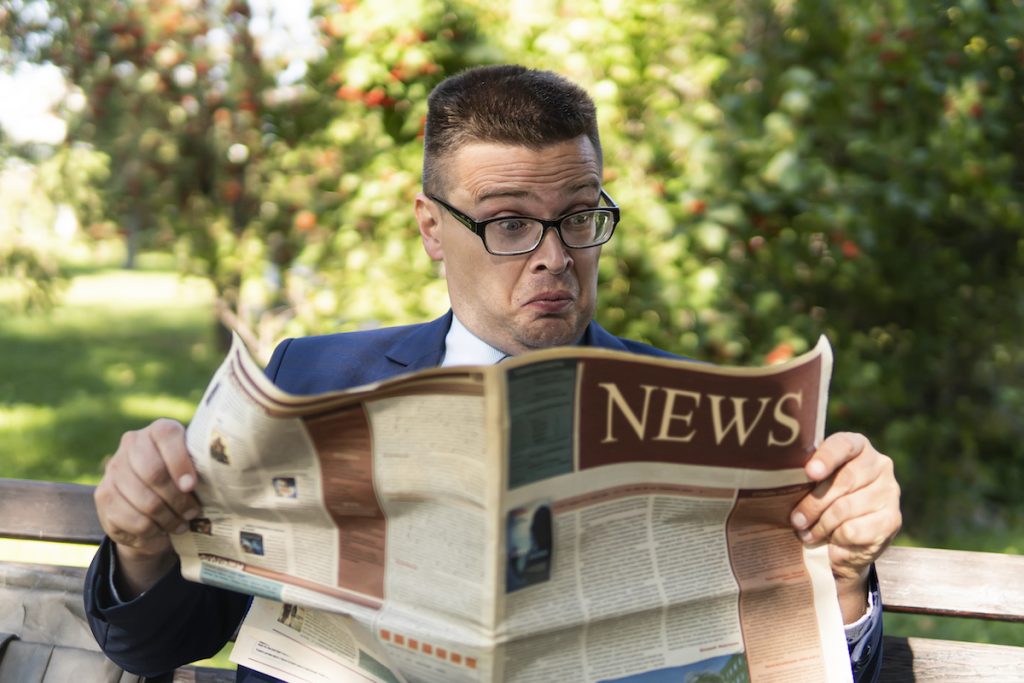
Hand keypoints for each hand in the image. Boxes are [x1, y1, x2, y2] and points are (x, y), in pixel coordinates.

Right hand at [94, 418, 200, 596]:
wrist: (150, 504)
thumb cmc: (185, 482)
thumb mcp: (197, 469)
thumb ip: (205, 467)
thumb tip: (228, 476)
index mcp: (159, 430)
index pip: (167, 437)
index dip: (181, 463)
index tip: (192, 486)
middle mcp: (131, 444)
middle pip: (154, 474)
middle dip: (177, 499)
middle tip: (193, 512)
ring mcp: (113, 470)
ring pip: (144, 501)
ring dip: (168, 519)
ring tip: (181, 525)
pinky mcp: (103, 496)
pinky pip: (131, 519)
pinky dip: (151, 531)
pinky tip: (161, 531)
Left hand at [789, 432, 901, 622]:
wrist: (850, 538)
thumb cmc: (824, 500)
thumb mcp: (815, 484)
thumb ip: (806, 476)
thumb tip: (776, 480)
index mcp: (858, 446)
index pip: (843, 444)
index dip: (826, 458)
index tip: (809, 472)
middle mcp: (879, 464)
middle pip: (843, 481)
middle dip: (814, 503)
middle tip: (796, 520)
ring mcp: (889, 492)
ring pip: (847, 508)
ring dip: (822, 525)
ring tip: (807, 534)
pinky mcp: (893, 519)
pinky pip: (856, 530)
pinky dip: (837, 539)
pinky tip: (830, 544)